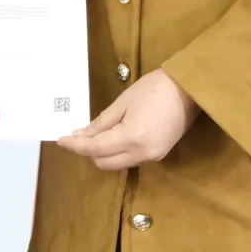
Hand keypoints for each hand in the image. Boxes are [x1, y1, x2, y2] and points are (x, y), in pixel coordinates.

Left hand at [55, 70, 197, 169]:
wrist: (189, 89)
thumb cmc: (156, 88)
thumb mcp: (124, 102)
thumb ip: (101, 122)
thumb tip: (81, 135)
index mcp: (132, 138)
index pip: (95, 149)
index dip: (75, 145)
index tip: (61, 140)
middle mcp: (142, 154)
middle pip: (104, 163)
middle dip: (89, 151)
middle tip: (80, 134)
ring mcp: (153, 157)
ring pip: (117, 164)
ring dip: (103, 152)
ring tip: (98, 133)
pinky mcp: (159, 155)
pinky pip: (131, 159)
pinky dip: (118, 151)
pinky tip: (116, 136)